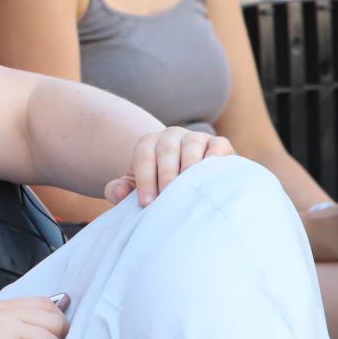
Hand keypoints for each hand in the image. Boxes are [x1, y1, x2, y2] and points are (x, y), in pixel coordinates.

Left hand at [105, 128, 233, 207]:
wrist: (186, 177)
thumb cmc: (157, 185)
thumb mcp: (135, 187)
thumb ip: (119, 190)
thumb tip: (120, 192)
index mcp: (149, 143)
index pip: (143, 155)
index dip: (144, 179)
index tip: (146, 203)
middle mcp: (172, 135)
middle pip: (167, 149)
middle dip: (166, 174)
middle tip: (167, 197)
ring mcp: (196, 138)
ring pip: (192, 145)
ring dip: (189, 166)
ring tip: (188, 188)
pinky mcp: (219, 144)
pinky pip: (218, 146)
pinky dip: (215, 158)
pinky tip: (211, 177)